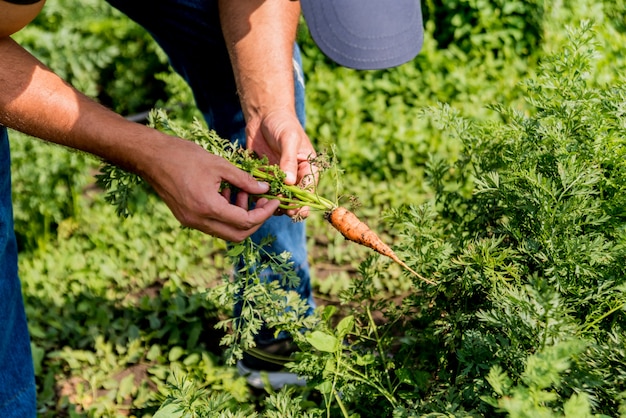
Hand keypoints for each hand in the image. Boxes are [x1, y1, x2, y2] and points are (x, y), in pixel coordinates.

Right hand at [142, 136, 279, 241]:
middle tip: (264, 201)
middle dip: (255, 220)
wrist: (151, 157)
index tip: (275, 200)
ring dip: (240, 216)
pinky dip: (226, 213)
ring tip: (243, 191)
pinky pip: (213, 224)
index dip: (264, 213)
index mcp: (208, 207)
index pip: (245, 221)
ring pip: (225, 231)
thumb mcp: (220, 165)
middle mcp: (199, 221)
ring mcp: (191, 222)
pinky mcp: (186, 218)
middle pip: (237, 235)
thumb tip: (264, 190)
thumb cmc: (184, 156)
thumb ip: (245, 180)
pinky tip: (227, 192)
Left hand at [246, 109, 318, 216]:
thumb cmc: (282, 123)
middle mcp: (295, 177)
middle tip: (275, 208)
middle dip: (285, 206)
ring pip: (277, 198)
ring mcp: (279, 178)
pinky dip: (258, 195)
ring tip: (262, 202)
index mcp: (308, 169)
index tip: (293, 210)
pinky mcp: (264, 177)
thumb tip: (290, 182)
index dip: (302, 203)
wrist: (264, 115)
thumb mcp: (289, 139)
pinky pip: (262, 191)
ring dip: (270, 202)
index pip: (308, 190)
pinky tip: (251, 196)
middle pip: (293, 199)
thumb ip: (289, 160)